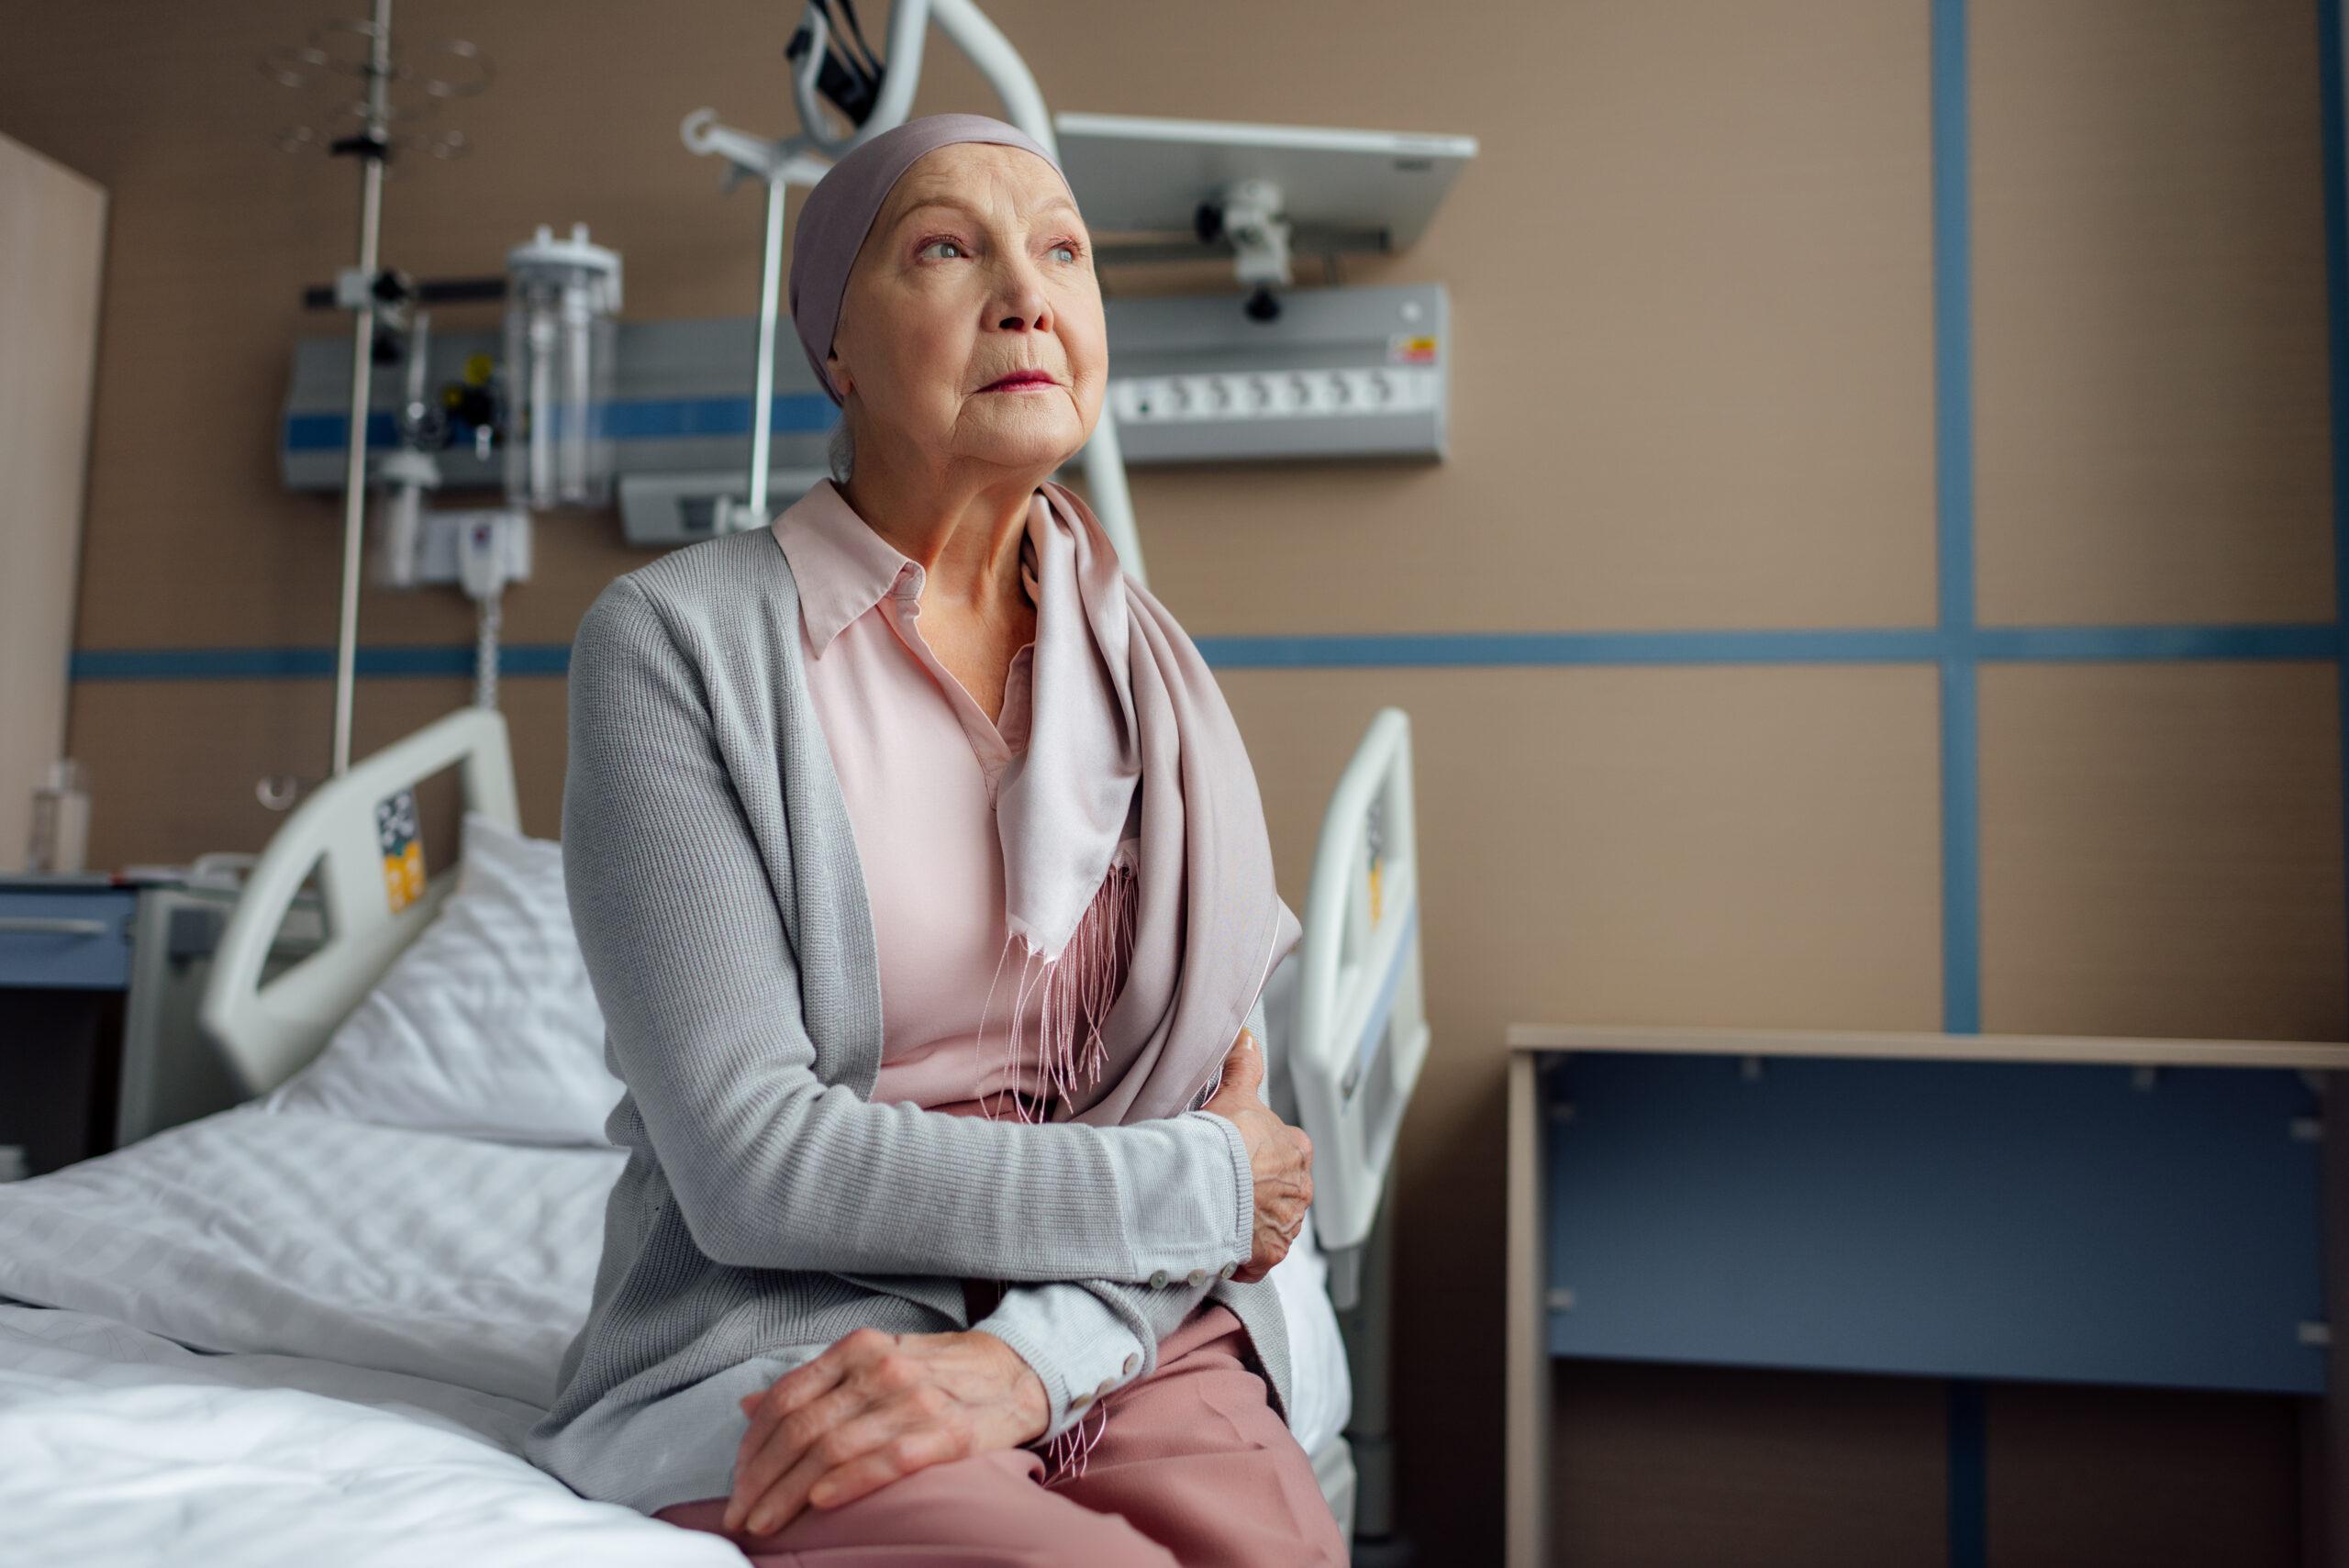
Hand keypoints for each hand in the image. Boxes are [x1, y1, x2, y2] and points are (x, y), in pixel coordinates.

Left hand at [725, 1325, 1047, 1539]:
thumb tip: (747, 1405)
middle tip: (741, 1515)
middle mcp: (882, 1369)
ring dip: (790, 1493)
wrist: (1015, 1373)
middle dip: (762, 1478)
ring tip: (767, 1523)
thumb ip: (813, 1384)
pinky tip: (820, 1503)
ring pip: (833, 1449)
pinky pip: (886, 1460)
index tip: (735, 1482)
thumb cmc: (936, 1373)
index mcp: (858, 1349)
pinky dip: (848, 1482)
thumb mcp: (871, 1363)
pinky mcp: (947, 1433)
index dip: (754, 1445)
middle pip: (802, 1428)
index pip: (788, 1397)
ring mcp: (915, 1400)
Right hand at [1199, 1026, 1313, 1282]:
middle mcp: (1301, 1189)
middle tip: (1224, 1189)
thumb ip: (1245, 1065)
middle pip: (1280, 1191)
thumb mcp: (1235, 1094)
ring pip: (1271, 1224)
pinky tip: (1222, 1244)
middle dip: (1257, 1192)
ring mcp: (1287, 1224)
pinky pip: (1259, 1258)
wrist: (1208, 1187)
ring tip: (1219, 1217)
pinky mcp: (1271, 1254)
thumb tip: (1247, 1035)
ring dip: (1250, 1224)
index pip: (1285, 1152)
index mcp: (1298, 1149)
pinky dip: (1244, 1256)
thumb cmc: (1222, 1141)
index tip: (1234, 1158)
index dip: (1258, 1154)